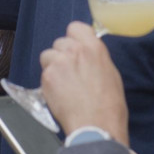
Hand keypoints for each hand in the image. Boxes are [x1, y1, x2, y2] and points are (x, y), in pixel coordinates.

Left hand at [39, 21, 128, 143]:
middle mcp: (75, 50)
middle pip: (59, 42)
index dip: (73, 37)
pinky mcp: (47, 77)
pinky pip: (44, 73)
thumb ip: (95, 58)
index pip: (75, 27)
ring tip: (63, 84)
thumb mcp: (110, 74)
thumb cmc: (109, 106)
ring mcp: (59, 62)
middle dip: (62, 54)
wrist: (96, 125)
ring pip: (48, 56)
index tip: (74, 46)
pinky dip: (49, 82)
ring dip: (52, 66)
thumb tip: (87, 54)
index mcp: (94, 48)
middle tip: (69, 72)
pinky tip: (60, 94)